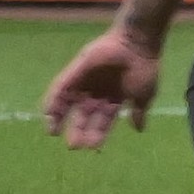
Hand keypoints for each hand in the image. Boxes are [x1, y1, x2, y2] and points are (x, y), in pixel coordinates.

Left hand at [42, 26, 160, 149]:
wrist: (137, 45)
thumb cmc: (143, 69)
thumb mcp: (144, 95)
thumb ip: (138, 112)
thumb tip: (139, 129)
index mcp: (113, 100)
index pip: (102, 121)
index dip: (97, 134)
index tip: (91, 147)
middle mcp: (97, 93)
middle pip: (84, 115)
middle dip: (78, 130)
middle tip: (73, 145)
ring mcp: (85, 83)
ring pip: (68, 103)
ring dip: (60, 118)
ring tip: (53, 132)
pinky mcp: (75, 72)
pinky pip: (60, 88)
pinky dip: (53, 101)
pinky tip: (49, 114)